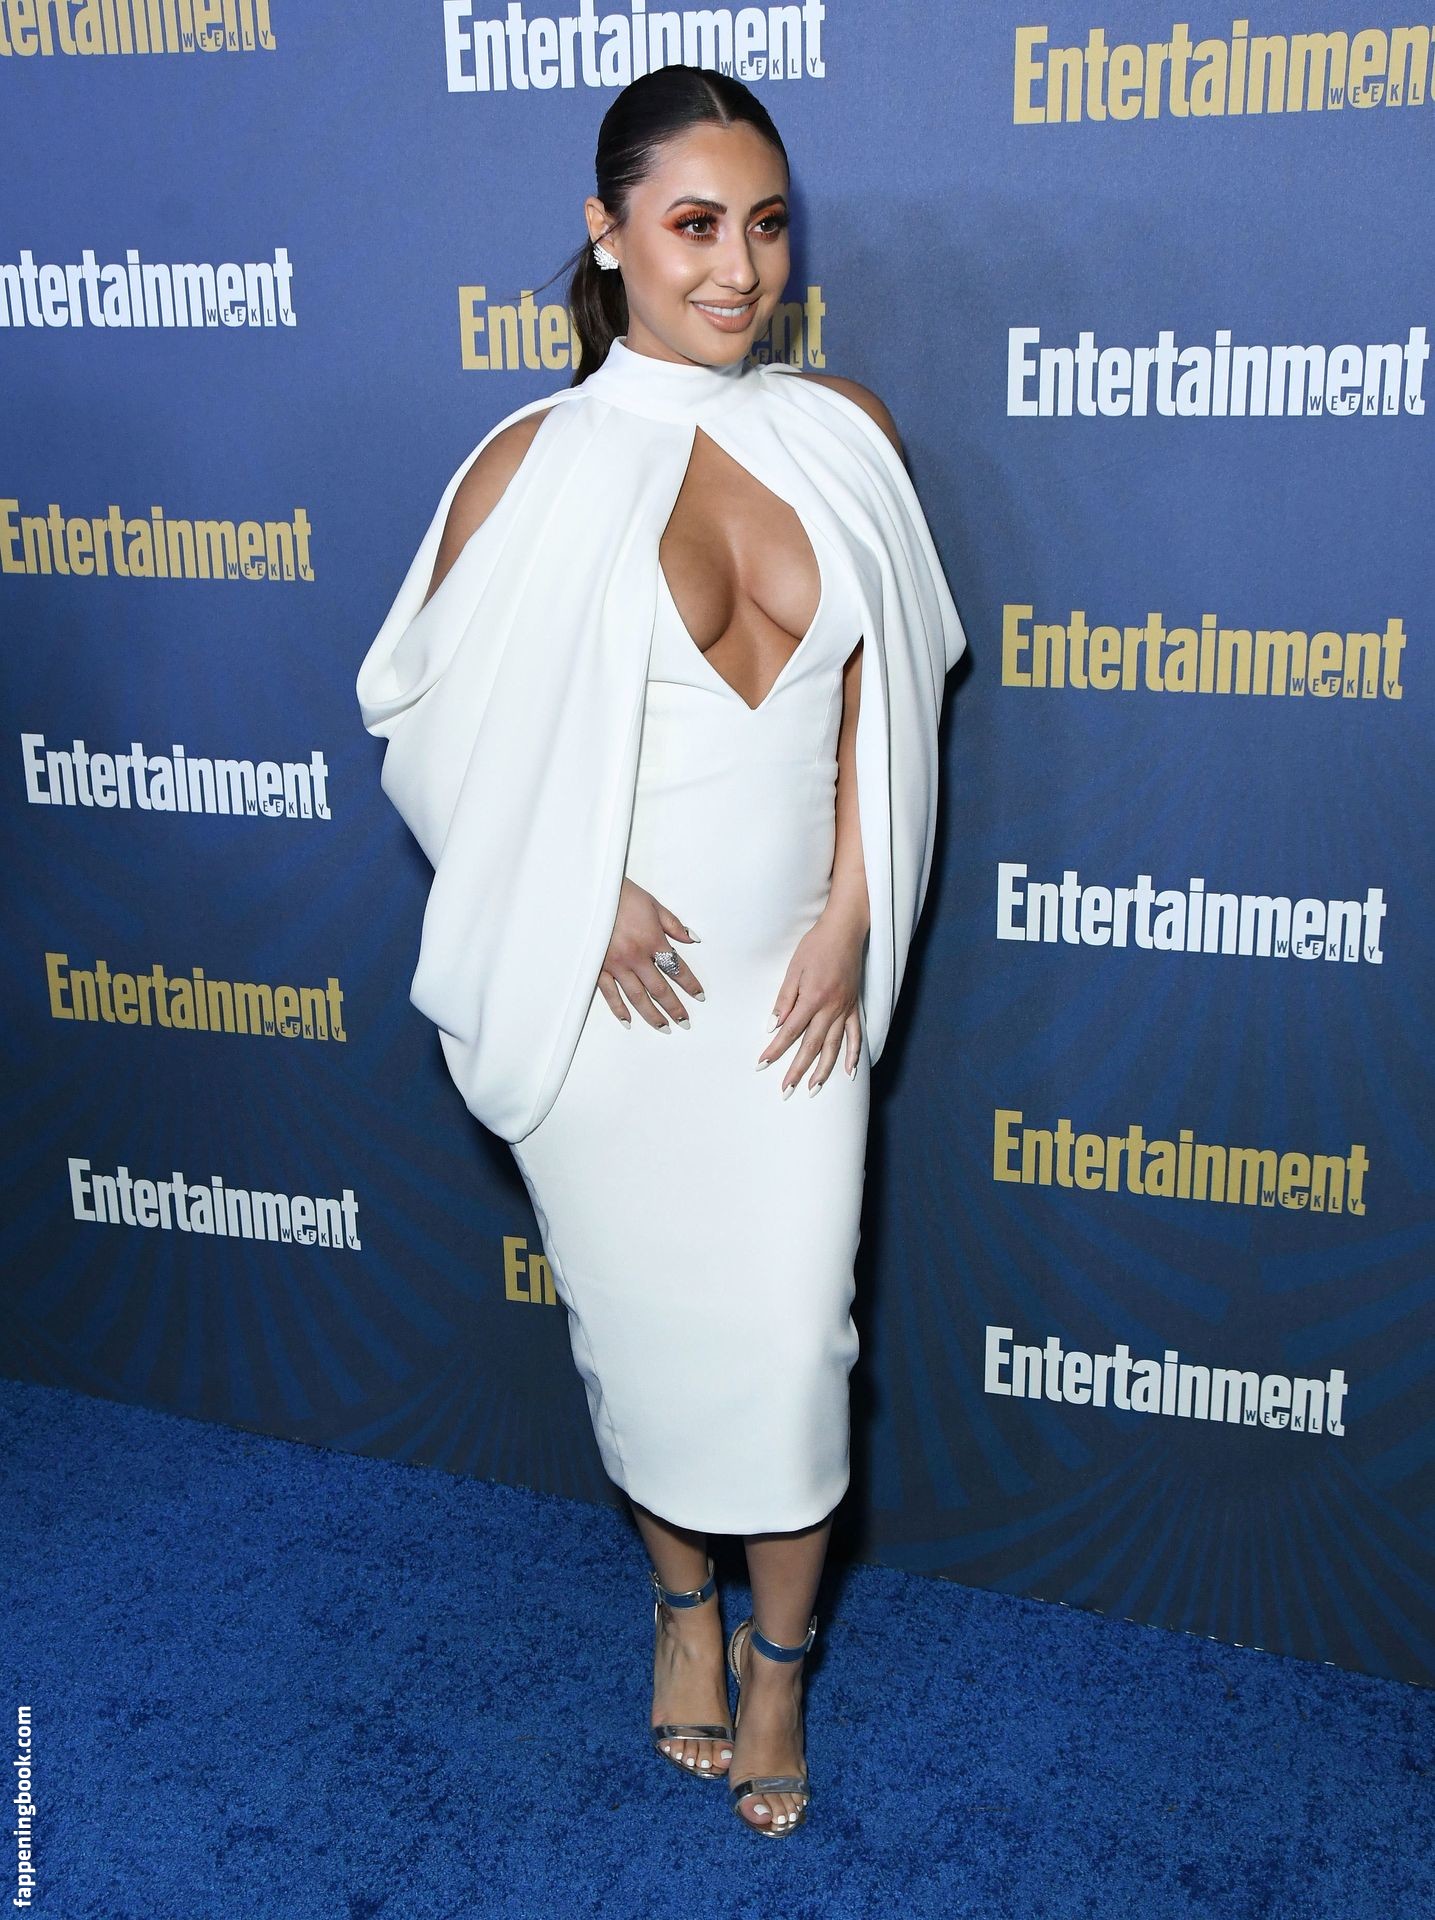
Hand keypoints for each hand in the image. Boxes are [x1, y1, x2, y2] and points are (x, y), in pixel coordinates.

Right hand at [598, 878, 703, 1031]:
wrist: (588, 892)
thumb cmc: (619, 894)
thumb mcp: (652, 904)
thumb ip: (673, 924)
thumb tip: (692, 939)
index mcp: (652, 940)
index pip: (677, 968)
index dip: (690, 984)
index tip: (699, 996)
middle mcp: (636, 957)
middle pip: (660, 988)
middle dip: (674, 1007)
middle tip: (685, 1022)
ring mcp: (615, 965)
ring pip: (637, 997)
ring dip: (652, 1015)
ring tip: (664, 1028)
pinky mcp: (597, 969)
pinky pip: (610, 994)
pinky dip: (619, 1010)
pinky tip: (629, 1021)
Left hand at [757, 903, 864, 1093]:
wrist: (844, 931)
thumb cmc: (815, 946)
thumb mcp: (793, 969)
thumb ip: (784, 1000)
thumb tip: (773, 1026)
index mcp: (812, 998)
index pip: (790, 1032)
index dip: (775, 1050)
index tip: (762, 1064)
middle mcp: (831, 1008)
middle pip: (812, 1046)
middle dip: (797, 1070)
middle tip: (786, 1090)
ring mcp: (845, 1009)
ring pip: (835, 1046)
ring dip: (824, 1070)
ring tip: (813, 1088)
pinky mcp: (854, 1006)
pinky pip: (855, 1035)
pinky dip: (854, 1054)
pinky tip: (850, 1072)